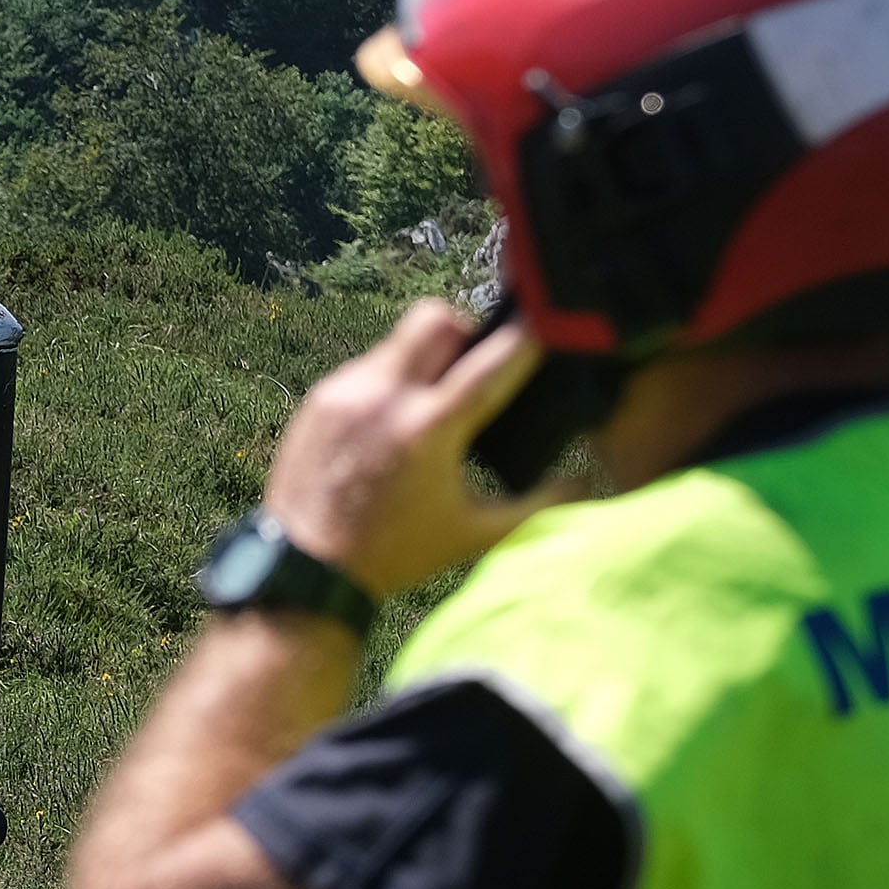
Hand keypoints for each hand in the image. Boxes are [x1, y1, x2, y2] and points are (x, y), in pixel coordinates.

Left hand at [263, 301, 567, 596]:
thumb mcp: (473, 534)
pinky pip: (365, 367)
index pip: (494, 359)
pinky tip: (392, 420)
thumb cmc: (393, 555)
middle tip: (474, 366)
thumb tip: (584, 481)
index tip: (546, 326)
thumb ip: (536, 505)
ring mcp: (345, 393)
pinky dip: (389, 382)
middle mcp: (385, 398)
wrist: (303, 569)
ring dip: (425, 358)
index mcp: (430, 428)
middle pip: (438, 319)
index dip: (527, 337)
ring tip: (432, 401)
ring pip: (398, 340)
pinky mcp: (318, 398)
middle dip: (466, 332)